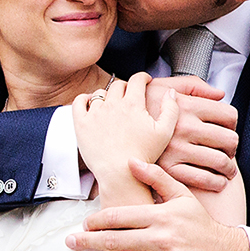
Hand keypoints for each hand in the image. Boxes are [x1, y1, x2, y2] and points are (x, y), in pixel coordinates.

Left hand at [67, 159, 249, 250]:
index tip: (84, 224)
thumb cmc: (201, 225)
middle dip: (89, 242)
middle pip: (117, 240)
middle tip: (70, 242)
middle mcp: (164, 238)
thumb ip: (156, 178)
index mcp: (163, 215)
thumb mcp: (183, 196)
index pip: (120, 217)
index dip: (97, 221)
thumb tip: (130, 161)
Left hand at [73, 73, 178, 190]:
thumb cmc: (142, 155)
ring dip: (107, 95)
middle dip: (126, 87)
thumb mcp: (165, 132)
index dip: (143, 77)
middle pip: (118, 85)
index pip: (137, 80)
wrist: (120, 173)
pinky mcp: (81, 124)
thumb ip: (170, 109)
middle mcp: (112, 105)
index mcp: (132, 104)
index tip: (144, 80)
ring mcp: (95, 113)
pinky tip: (88, 103)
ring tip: (111, 103)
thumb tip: (170, 92)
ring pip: (100, 93)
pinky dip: (83, 99)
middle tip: (129, 95)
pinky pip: (78, 102)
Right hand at [146, 76, 238, 193]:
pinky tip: (216, 181)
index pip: (229, 115)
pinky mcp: (170, 169)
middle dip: (233, 147)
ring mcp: (178, 149)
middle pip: (229, 139)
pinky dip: (216, 182)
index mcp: (185, 105)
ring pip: (221, 161)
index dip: (232, 124)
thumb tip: (220, 95)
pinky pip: (205, 179)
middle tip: (229, 151)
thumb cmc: (138, 110)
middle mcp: (184, 126)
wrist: (110, 133)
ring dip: (229, 168)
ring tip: (226, 169)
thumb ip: (192, 85)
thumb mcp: (161, 87)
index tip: (227, 130)